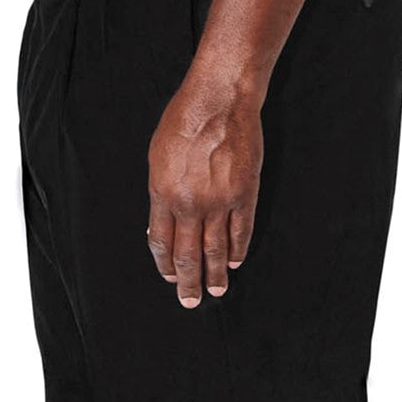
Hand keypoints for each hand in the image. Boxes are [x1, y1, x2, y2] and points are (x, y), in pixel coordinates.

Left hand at [146, 71, 264, 306]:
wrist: (219, 100)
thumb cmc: (184, 120)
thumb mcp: (157, 156)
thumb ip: (160, 192)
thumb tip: (162, 222)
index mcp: (162, 194)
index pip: (161, 242)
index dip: (165, 264)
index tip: (169, 278)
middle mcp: (189, 204)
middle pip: (187, 255)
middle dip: (187, 283)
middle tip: (189, 301)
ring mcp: (219, 202)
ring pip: (215, 250)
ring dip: (214, 275)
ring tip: (216, 292)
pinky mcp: (244, 195)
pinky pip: (240, 232)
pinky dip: (237, 251)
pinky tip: (234, 263)